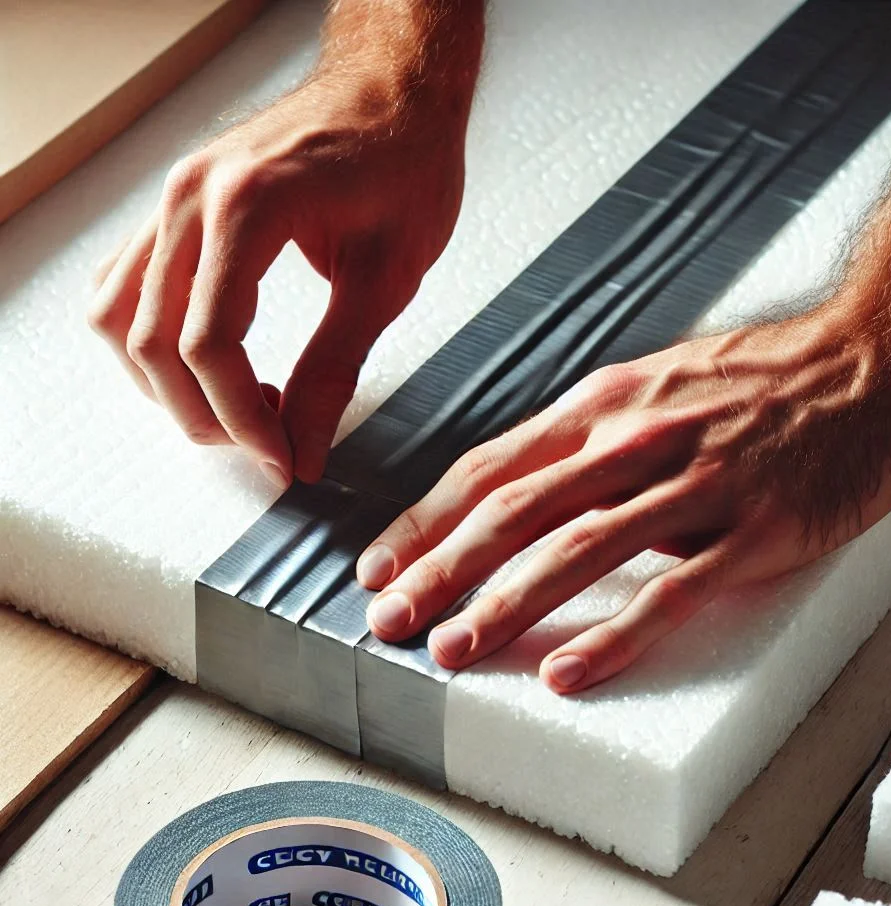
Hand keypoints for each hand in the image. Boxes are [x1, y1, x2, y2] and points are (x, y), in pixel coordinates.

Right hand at [88, 59, 471, 484]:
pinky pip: (125, 282)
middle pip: (152, 340)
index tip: (283, 459)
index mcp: (248, 207)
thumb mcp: (387, 279)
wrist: (394, 92)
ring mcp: (173, 195)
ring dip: (164, 382)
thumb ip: (336, 368)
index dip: (242, 420)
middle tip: (264, 445)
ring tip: (235, 408)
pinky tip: (205, 362)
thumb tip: (306, 449)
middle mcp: (190, 197)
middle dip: (204, 414)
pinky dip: (149, 336)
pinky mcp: (176, 204)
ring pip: (119, 315)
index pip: (209, 344)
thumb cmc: (404, 164)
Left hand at [356, 306, 890, 692]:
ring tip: (454, 648)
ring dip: (504, 603)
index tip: (381, 564)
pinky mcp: (751, 527)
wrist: (871, 357)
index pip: (489, 467)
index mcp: (603, 406)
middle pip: (513, 511)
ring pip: (576, 548)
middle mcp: (634, 439)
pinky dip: (612, 633)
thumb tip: (529, 489)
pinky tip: (568, 671)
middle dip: (440, 569)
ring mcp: (693, 482)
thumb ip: (589, 437)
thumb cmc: (763, 375)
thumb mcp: (655, 384)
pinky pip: (669, 589)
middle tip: (391, 619)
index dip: (425, 521)